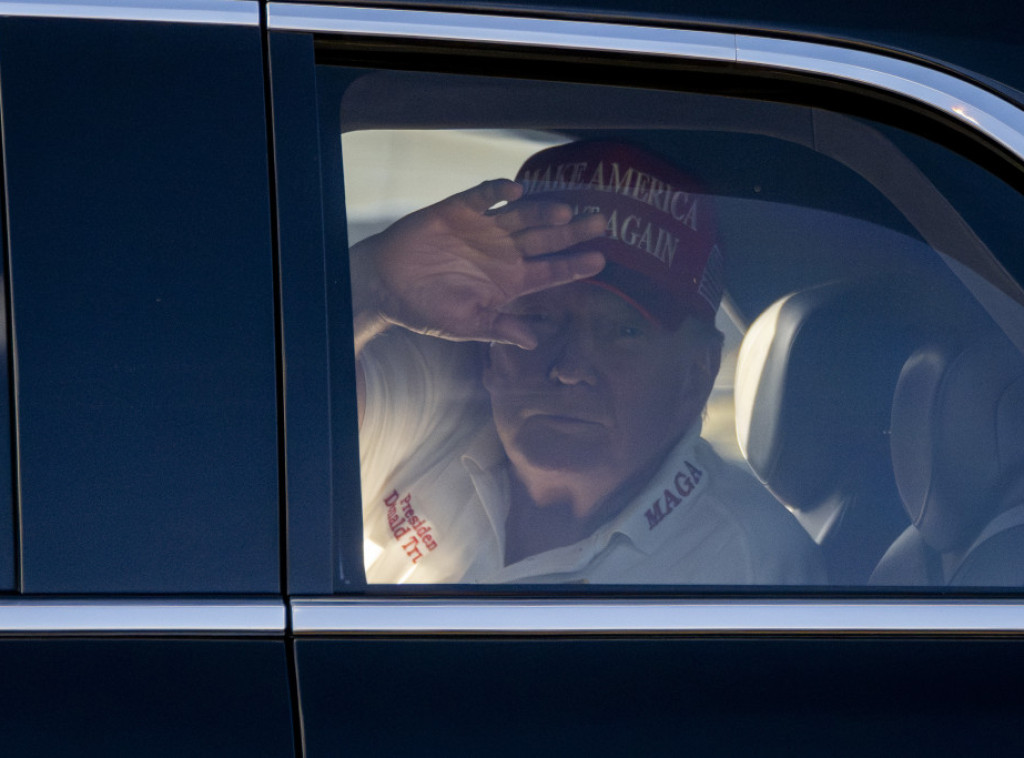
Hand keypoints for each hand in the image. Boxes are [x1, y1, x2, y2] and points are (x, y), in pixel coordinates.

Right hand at [352, 179, 605, 349]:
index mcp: (509, 280)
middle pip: (546, 238)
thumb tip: (531, 342)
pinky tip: (516, 190)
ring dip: (542, 212)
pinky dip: (498, 191)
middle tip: (602, 223)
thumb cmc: (426, 310)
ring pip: (522, 216)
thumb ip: (498, 328)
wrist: (385, 285)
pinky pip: (483, 196)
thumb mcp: (465, 325)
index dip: (574, 265)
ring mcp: (483, 229)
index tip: (600, 260)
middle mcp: (502, 251)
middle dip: (573, 232)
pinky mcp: (458, 210)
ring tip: (563, 212)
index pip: (549, 271)